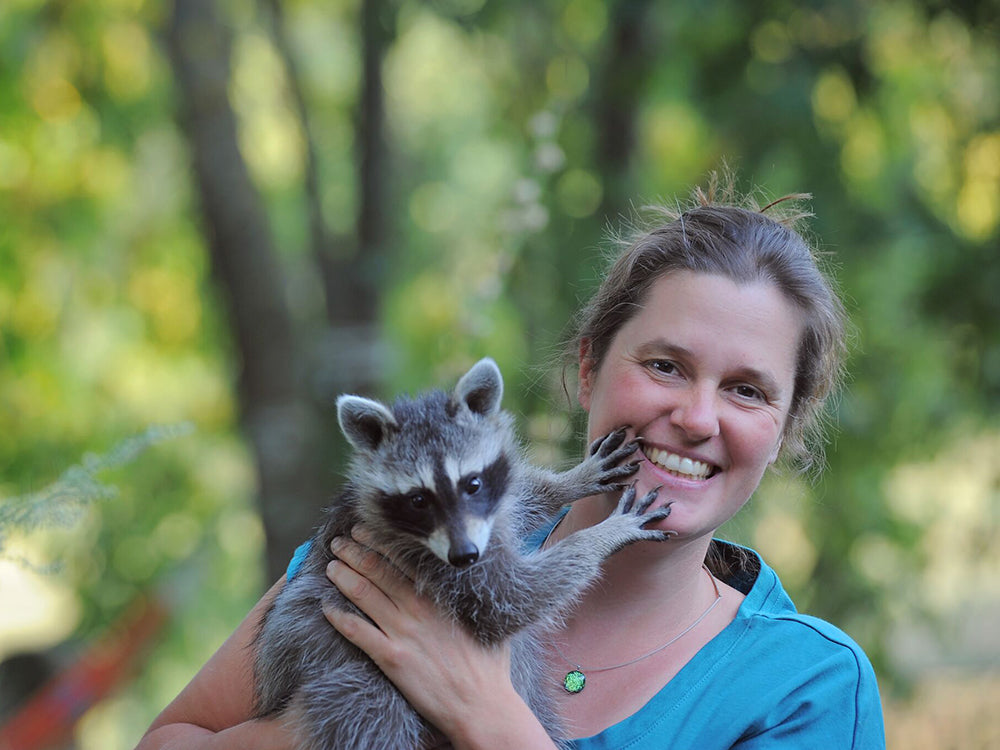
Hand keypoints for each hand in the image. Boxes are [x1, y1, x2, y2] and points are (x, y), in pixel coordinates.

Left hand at [323, 528, 513, 739]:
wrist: (480, 704)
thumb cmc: (488, 664)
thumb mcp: (483, 618)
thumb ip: (468, 595)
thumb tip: (469, 576)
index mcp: (438, 595)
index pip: (402, 557)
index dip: (378, 541)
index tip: (363, 530)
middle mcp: (416, 608)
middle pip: (377, 570)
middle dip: (354, 552)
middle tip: (338, 542)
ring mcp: (401, 632)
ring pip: (363, 594)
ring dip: (342, 577)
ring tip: (330, 566)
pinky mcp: (390, 658)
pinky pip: (356, 632)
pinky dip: (338, 617)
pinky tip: (325, 608)